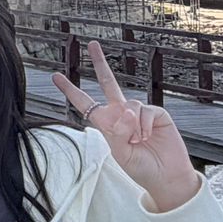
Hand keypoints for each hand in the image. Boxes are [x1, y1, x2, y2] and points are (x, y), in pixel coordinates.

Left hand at [49, 40, 199, 212]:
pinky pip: (145, 110)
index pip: (85, 104)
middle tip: (92, 45)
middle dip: (100, 63)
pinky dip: (144, 125)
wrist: (166, 177)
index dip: (70, 90)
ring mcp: (139, 113)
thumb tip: (126, 111)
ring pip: (129, 104)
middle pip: (109, 83)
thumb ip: (118, 133)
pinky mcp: (156, 113)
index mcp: (107, 124)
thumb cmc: (141, 168)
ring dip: (132, 125)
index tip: (56, 76)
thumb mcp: (121, 154)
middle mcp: (121, 114)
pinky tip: (148, 136)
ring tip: (138, 141)